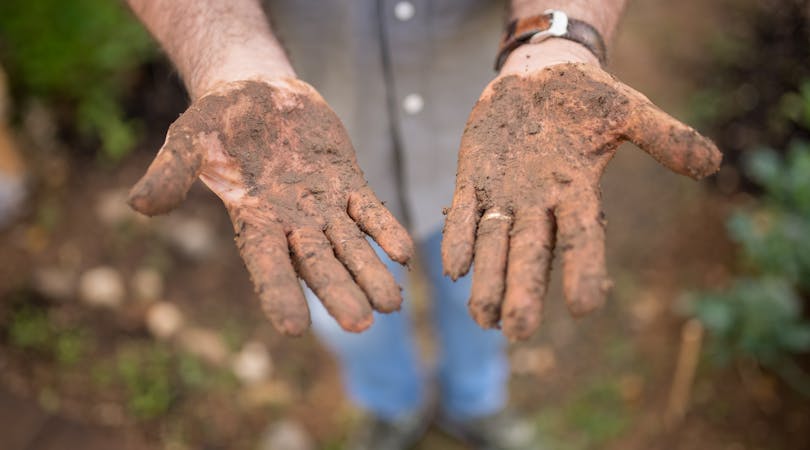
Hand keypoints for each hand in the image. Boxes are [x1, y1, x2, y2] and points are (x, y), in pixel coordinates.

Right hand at [129, 78, 413, 335]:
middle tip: (362, 325)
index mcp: (252, 220)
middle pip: (318, 265)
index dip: (279, 294)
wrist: (256, 93)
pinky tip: (404, 252)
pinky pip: (369, 210)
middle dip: (339, 292)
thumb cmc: (217, 121)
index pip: (266, 266)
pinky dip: (384, 228)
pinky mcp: (346, 184)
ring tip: (393, 304)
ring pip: (350, 246)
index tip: (294, 328)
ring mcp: (322, 206)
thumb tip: (139, 206)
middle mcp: (290, 222)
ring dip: (370, 272)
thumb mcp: (188, 140)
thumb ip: (170, 173)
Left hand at [442, 42, 720, 339]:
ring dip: (488, 279)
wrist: (539, 76)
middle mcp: (539, 203)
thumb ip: (663, 136)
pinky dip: (458, 238)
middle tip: (517, 332)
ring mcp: (504, 194)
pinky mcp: (472, 179)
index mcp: (577, 191)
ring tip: (481, 319)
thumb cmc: (587, 97)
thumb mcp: (628, 110)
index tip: (585, 307)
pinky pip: (464, 213)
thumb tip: (712, 163)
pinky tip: (453, 268)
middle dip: (524, 291)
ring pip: (494, 244)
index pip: (582, 236)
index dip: (583, 268)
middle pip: (532, 253)